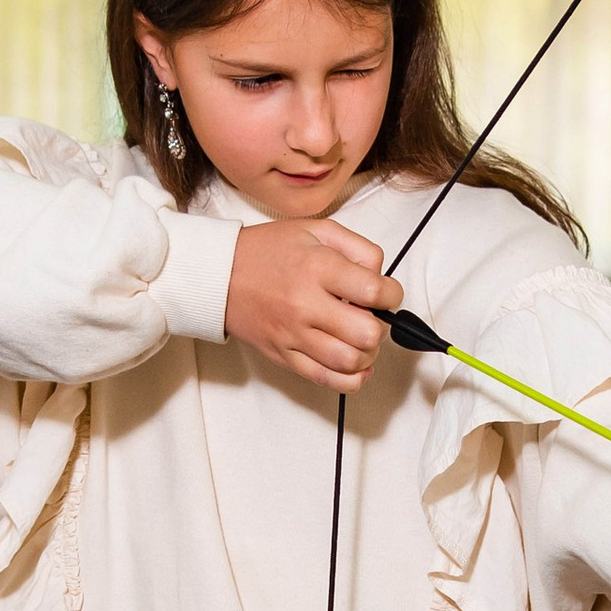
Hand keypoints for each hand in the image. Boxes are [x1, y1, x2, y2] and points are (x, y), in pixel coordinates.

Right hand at [225, 219, 401, 389]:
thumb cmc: (268, 252)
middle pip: (366, 333)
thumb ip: (357, 248)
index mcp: (317, 268)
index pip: (374, 291)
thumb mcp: (316, 230)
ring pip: (350, 362)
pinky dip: (351, 379)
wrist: (218, 275)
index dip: (392, 294)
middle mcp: (305, 305)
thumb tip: (380, 278)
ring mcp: (293, 335)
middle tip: (371, 317)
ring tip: (360, 339)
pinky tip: (355, 365)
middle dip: (380, 327)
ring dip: (367, 353)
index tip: (386, 293)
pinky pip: (327, 380)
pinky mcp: (285, 357)